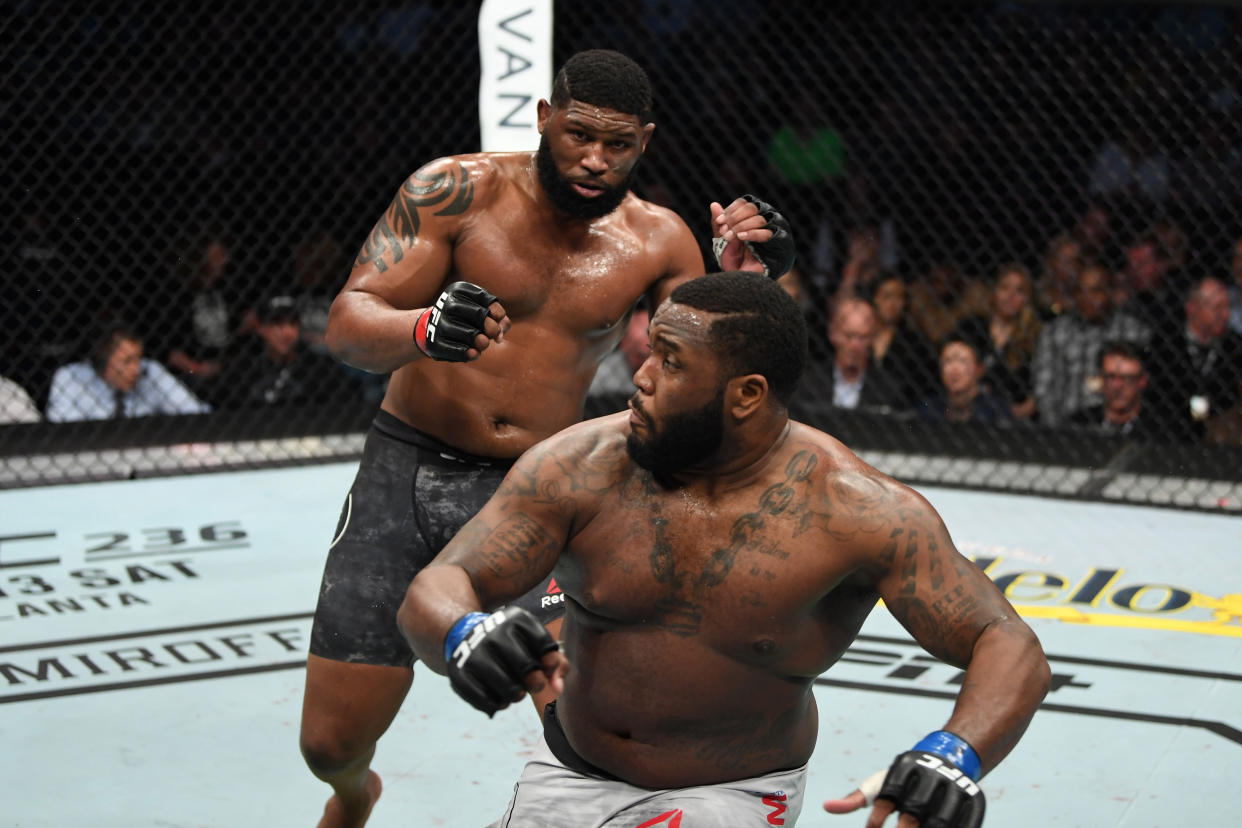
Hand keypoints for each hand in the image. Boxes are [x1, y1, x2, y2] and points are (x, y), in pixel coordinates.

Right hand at [414, 281, 508, 361]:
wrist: (431, 328)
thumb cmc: (465, 318)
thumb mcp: (480, 311)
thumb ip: (499, 319)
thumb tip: (501, 332)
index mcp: (458, 290)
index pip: (484, 298)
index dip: (496, 310)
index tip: (498, 318)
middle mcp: (447, 303)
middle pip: (479, 314)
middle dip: (492, 326)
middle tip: (493, 333)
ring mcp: (439, 323)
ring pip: (470, 334)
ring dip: (483, 342)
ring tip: (484, 343)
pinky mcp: (435, 342)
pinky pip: (457, 350)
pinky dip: (469, 353)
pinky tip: (474, 353)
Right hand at [445, 606, 566, 716]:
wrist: (467, 636)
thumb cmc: (513, 645)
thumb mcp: (535, 643)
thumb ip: (556, 662)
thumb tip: (558, 687)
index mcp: (516, 618)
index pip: (545, 646)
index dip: (550, 664)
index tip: (546, 668)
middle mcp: (493, 631)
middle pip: (527, 668)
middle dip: (536, 682)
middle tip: (534, 685)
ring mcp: (473, 652)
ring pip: (508, 688)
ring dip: (517, 695)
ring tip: (516, 692)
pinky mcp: (458, 673)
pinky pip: (486, 700)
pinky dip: (498, 703)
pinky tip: (499, 697)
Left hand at [710, 194, 795, 278]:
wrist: (748, 282)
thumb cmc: (737, 262)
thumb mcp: (723, 242)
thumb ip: (719, 225)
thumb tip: (714, 204)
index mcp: (755, 217)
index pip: (745, 203)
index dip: (731, 210)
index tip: (719, 221)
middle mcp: (767, 220)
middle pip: (752, 207)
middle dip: (734, 218)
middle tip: (723, 231)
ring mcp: (776, 230)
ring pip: (759, 218)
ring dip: (741, 226)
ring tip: (729, 237)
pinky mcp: (781, 242)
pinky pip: (767, 233)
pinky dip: (751, 233)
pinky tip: (740, 238)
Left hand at [825, 753, 984, 827]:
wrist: (951, 758)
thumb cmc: (906, 779)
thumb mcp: (881, 783)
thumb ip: (856, 798)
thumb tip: (826, 807)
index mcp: (906, 767)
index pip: (888, 795)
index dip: (878, 816)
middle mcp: (931, 775)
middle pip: (915, 811)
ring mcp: (956, 789)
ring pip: (941, 822)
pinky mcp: (975, 802)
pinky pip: (967, 825)